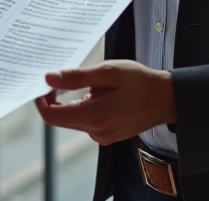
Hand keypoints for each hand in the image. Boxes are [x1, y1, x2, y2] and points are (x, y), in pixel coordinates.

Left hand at [34, 60, 174, 145]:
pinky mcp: (107, 135)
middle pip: (60, 119)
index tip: (45, 83)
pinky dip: (86, 107)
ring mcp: (102, 136)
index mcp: (94, 116)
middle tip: (64, 77)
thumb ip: (76, 77)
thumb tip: (49, 78)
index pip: (51, 116)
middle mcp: (96, 132)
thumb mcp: (107, 72)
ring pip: (74, 119)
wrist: (166, 98)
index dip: (42, 99)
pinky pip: (87, 122)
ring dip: (74, 101)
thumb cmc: (140, 82)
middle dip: (56, 99)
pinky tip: (100, 93)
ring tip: (93, 83)